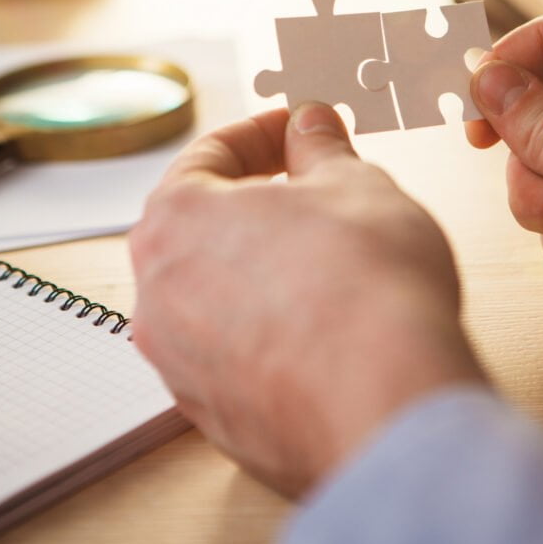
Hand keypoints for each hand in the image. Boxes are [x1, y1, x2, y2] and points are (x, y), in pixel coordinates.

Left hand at [130, 103, 484, 496]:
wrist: (386, 403)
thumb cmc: (364, 285)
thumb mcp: (353, 182)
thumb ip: (319, 147)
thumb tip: (310, 127)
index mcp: (174, 220)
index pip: (208, 155)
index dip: (261, 134)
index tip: (294, 130)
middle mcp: (157, 295)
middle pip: (201, 226)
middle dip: (256, 202)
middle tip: (311, 190)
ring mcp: (179, 364)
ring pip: (214, 295)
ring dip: (260, 269)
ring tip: (323, 260)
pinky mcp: (213, 416)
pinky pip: (234, 354)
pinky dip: (268, 331)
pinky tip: (321, 325)